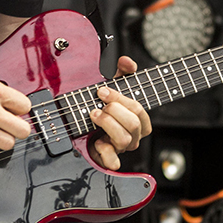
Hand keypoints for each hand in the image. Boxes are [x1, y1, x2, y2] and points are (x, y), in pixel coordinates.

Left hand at [90, 56, 151, 170]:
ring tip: (94, 115)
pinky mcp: (109, 159)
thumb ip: (122, 72)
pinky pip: (113, 161)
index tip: (102, 90)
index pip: (139, 108)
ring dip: (107, 124)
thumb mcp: (113, 88)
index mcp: (139, 120)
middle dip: (114, 110)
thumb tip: (126, 61)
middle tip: (98, 103)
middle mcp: (133, 135)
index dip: (120, 98)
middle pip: (134, 123)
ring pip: (124, 139)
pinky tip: (97, 142)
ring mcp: (122, 148)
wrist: (83, 134)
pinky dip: (105, 152)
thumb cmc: (103, 110)